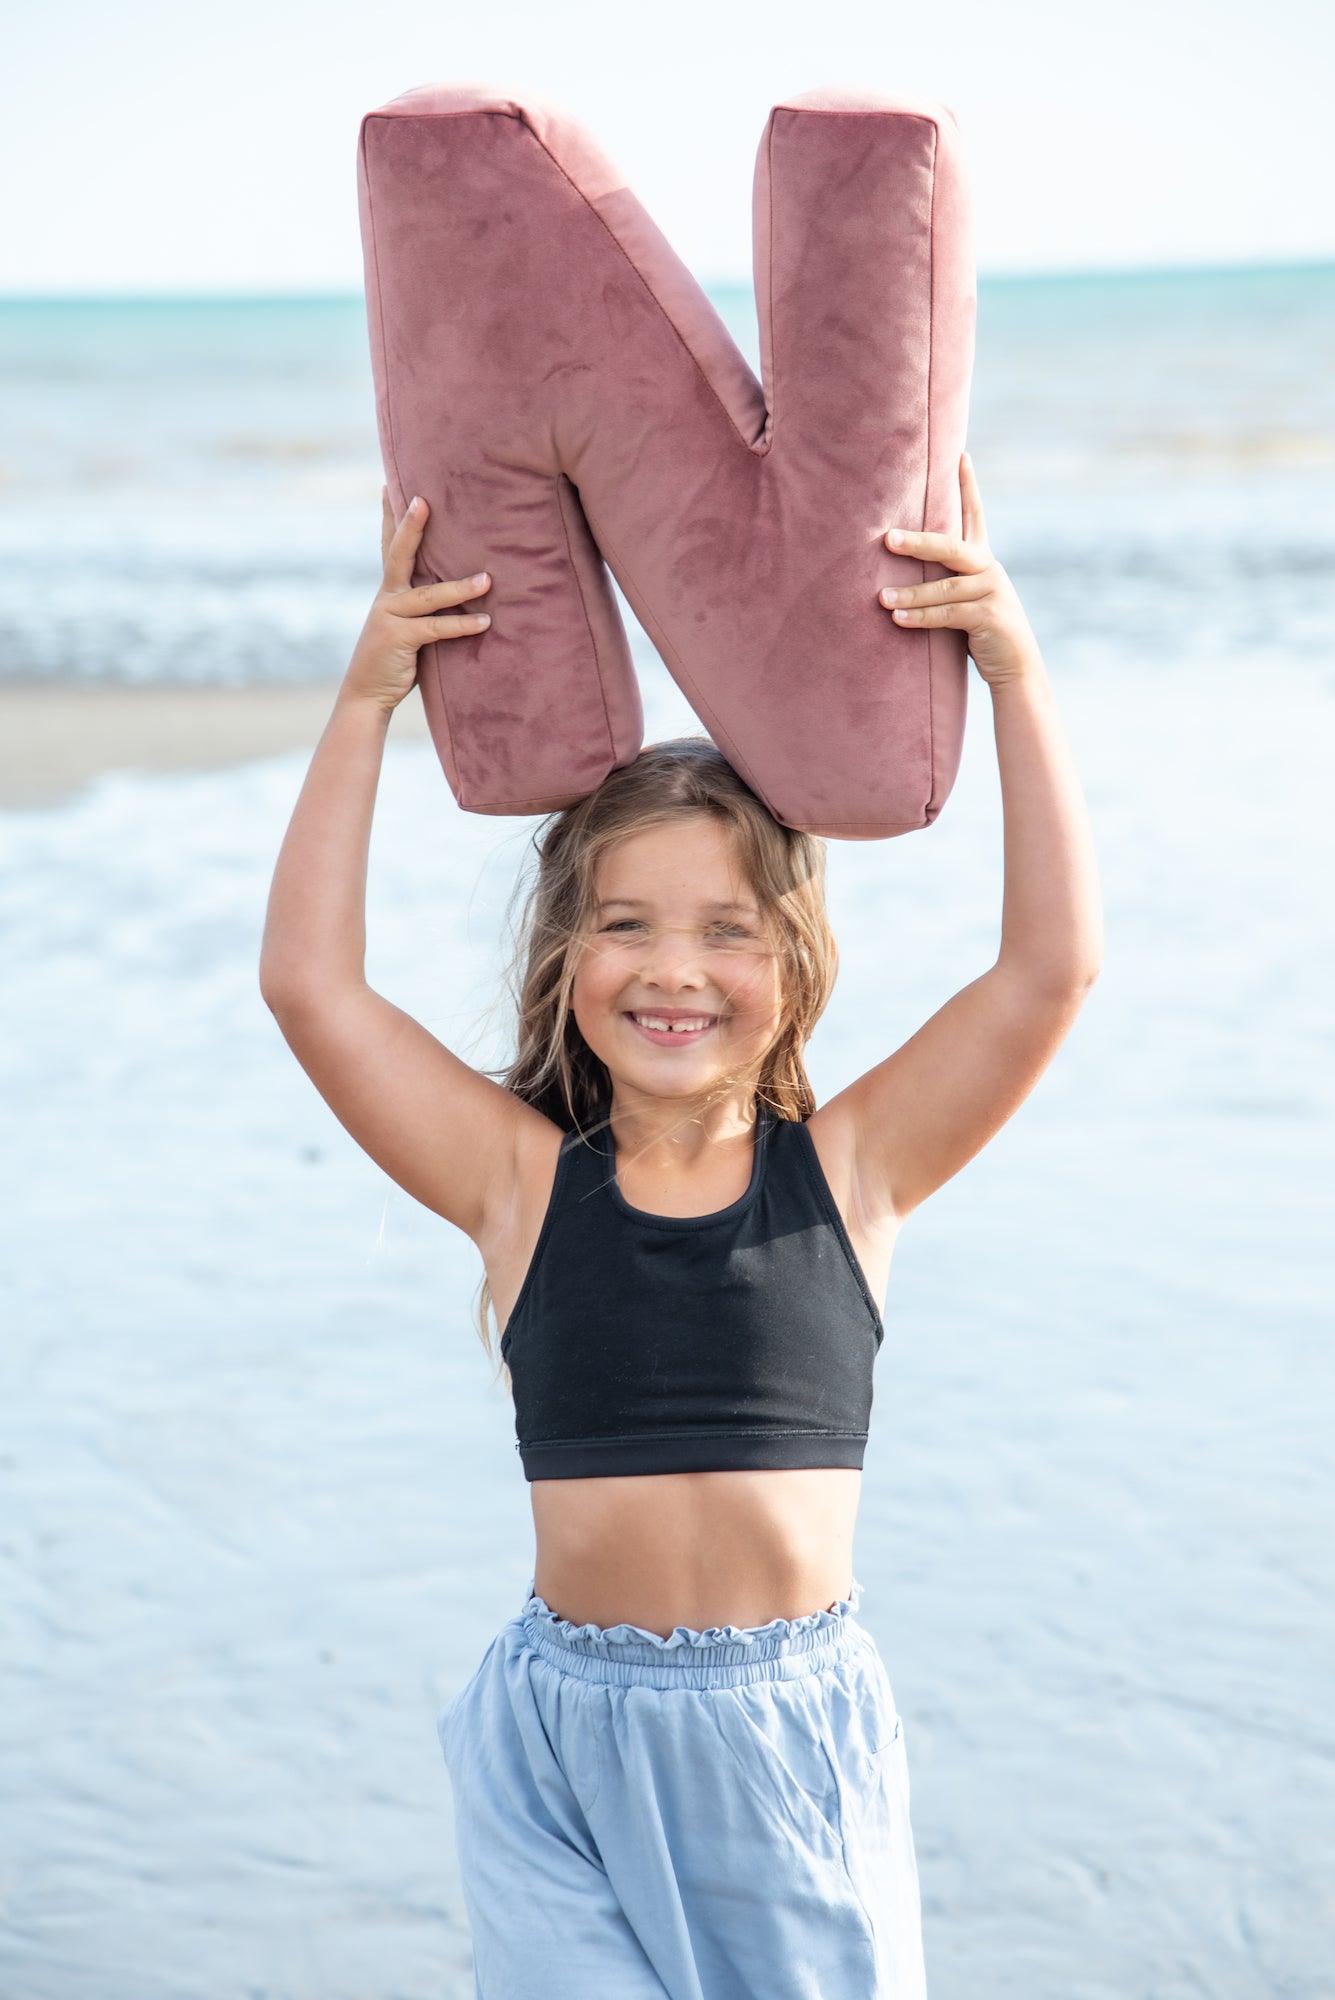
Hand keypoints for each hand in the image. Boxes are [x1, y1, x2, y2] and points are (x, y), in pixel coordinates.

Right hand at [342, 489, 492, 711]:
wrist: (366, 694)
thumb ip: (424, 608)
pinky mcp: (400, 639)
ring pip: (428, 595)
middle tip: (423, 500)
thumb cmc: (393, 659)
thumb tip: (461, 589)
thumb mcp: (405, 627)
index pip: (389, 546)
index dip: (389, 516)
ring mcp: (391, 617)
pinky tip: (485, 621)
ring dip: (460, 587)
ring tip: (488, 579)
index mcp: (389, 591)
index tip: (390, 485)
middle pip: (398, 554)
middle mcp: (387, 597)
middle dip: (410, 526)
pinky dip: (462, 625)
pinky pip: (436, 628)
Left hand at [877, 453, 1039, 687]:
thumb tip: (898, 572)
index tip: (962, 455)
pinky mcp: (990, 616)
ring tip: (881, 598)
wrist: (1016, 666)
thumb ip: (944, 581)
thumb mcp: (964, 599)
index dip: (969, 486)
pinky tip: (898, 618)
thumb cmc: (981, 631)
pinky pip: (948, 614)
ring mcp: (992, 591)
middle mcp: (989, 569)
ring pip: (944, 587)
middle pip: (951, 547)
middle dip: (918, 542)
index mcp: (982, 560)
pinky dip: (921, 617)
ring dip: (910, 594)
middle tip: (888, 538)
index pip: (975, 515)